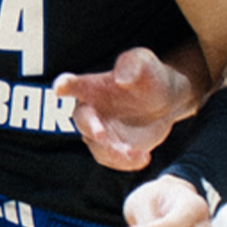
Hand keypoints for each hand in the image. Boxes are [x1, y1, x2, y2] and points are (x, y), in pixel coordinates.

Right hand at [53, 47, 195, 171]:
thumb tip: (121, 78)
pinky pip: (114, 161)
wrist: (166, 102)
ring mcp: (101, 132)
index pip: (73, 85)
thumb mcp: (145, 63)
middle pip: (82, 121)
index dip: (65, 86)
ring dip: (114, 153)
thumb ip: (132, 65)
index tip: (60, 88)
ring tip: (135, 152)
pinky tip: (143, 157)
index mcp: (91, 86)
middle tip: (101, 134)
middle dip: (90, 128)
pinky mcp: (113, 149)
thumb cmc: (148, 76)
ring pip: (98, 147)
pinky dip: (127, 162)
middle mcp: (91, 110)